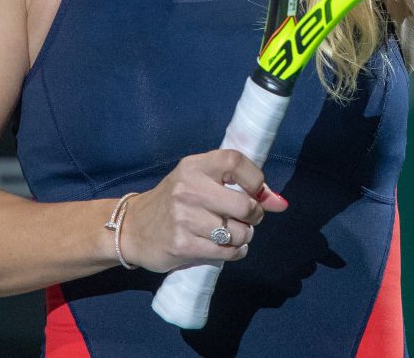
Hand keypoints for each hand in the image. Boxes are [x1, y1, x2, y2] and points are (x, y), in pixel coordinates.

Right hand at [117, 149, 288, 272]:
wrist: (132, 228)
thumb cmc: (175, 201)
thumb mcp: (200, 182)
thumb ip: (238, 185)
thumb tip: (281, 202)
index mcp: (194, 166)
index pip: (236, 161)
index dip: (255, 179)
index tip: (255, 191)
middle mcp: (188, 189)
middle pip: (245, 204)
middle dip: (254, 215)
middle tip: (247, 217)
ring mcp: (184, 219)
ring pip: (239, 232)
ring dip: (243, 236)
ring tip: (232, 233)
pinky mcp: (182, 245)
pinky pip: (227, 252)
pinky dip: (235, 252)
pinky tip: (227, 247)